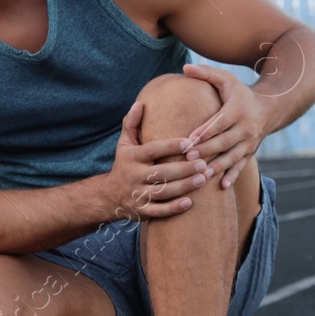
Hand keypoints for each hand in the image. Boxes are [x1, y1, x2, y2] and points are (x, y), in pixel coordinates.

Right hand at [105, 101, 211, 219]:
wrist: (109, 195)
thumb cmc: (125, 164)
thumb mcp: (124, 144)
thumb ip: (132, 124)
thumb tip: (140, 104)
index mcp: (132, 157)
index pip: (153, 150)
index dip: (171, 146)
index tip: (190, 143)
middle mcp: (134, 176)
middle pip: (161, 173)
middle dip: (184, 169)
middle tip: (204, 164)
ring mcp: (138, 195)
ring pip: (163, 192)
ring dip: (184, 187)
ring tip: (203, 179)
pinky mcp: (142, 212)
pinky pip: (159, 212)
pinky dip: (173, 208)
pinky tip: (190, 203)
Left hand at [180, 63, 269, 188]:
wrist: (269, 108)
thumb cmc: (240, 93)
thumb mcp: (226, 79)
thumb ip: (206, 73)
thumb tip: (184, 67)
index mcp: (236, 110)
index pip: (219, 123)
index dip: (205, 132)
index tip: (189, 141)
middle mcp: (245, 128)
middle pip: (224, 142)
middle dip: (207, 151)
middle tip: (189, 159)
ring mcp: (249, 142)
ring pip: (232, 157)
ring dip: (217, 167)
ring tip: (201, 175)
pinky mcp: (250, 152)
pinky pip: (241, 166)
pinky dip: (232, 176)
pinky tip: (222, 187)